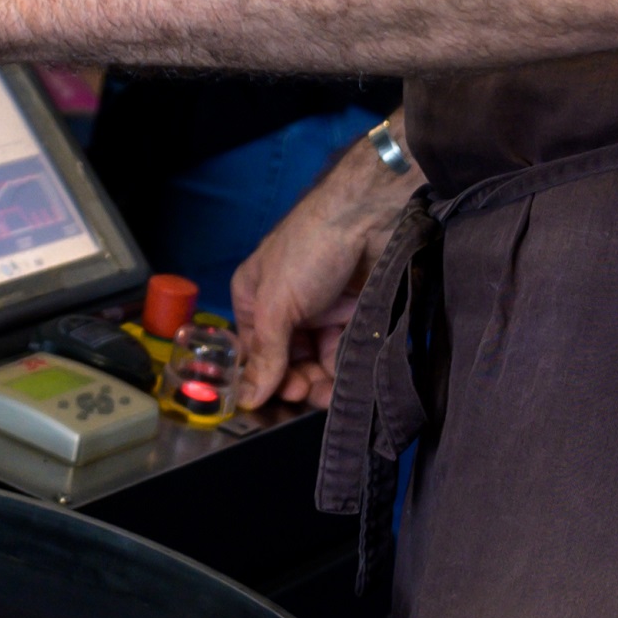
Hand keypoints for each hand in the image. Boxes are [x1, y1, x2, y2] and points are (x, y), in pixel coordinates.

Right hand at [231, 127, 423, 409]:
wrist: (370, 218)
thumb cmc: (310, 247)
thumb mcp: (276, 304)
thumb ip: (265, 354)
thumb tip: (247, 396)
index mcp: (254, 299)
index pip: (252, 352)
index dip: (262, 378)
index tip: (276, 400)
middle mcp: (284, 309)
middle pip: (285, 361)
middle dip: (294, 381)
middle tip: (305, 394)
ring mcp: (320, 313)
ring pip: (315, 361)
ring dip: (320, 382)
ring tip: (327, 393)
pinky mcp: (351, 317)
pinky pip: (343, 354)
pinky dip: (343, 370)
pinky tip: (345, 382)